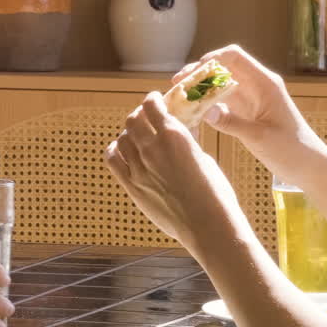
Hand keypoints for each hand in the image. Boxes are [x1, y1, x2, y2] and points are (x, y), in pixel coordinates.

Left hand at [105, 92, 248, 249]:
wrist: (207, 225)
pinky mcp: (132, 186)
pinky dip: (115, 150)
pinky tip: (120, 150)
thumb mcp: (203, 157)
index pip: (152, 106)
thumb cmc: (214, 193)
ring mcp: (139, 168)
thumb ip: (186, 142)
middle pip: (134, 120)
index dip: (152, 100)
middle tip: (145, 117)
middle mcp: (152, 148)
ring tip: (135, 135)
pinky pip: (113, 159)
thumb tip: (182, 131)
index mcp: (174, 136)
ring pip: (122, 138)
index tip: (154, 100)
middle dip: (139, 115)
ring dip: (128, 133)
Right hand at [174, 45, 324, 179]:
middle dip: (199, 74)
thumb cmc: (292, 149)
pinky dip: (206, 104)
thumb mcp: (260, 137)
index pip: (234, 57)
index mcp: (264, 84)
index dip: (211, 58)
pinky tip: (191, 113)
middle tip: (177, 85)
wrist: (308, 166)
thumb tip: (205, 111)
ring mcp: (250, 99)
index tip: (191, 72)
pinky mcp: (246, 113)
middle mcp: (256, 86)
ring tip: (178, 98)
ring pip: (219, 85)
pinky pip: (221, 101)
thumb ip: (232, 123)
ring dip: (199, 89)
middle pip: (222, 68)